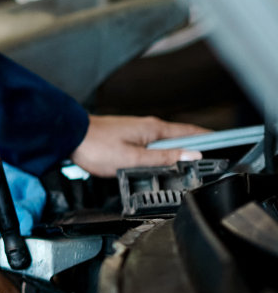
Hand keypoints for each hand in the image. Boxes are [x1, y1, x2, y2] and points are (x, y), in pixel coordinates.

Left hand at [70, 114, 209, 176]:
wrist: (68, 136)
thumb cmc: (95, 147)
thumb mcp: (133, 159)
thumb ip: (163, 159)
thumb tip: (192, 156)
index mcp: (154, 129)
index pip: (190, 132)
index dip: (208, 140)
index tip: (225, 145)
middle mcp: (148, 126)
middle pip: (180, 138)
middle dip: (195, 148)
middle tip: (208, 162)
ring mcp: (137, 130)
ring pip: (165, 142)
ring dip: (177, 152)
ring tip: (187, 167)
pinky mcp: (126, 136)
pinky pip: (151, 145)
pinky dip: (160, 153)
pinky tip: (159, 164)